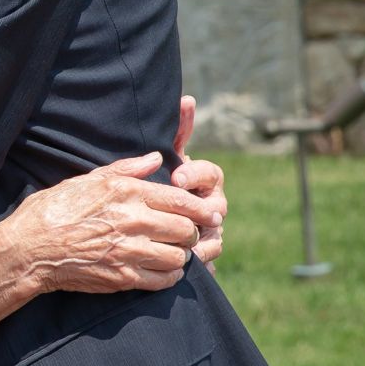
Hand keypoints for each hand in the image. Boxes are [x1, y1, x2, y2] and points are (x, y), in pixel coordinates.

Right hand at [12, 153, 223, 296]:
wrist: (29, 249)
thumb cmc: (53, 210)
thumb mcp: (88, 179)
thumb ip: (127, 168)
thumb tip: (157, 158)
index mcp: (126, 192)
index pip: (181, 200)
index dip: (201, 209)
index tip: (210, 213)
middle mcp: (133, 220)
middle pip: (186, 229)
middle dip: (192, 232)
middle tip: (190, 234)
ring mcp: (129, 251)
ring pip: (179, 256)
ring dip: (181, 255)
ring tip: (175, 252)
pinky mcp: (123, 278)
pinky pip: (163, 279)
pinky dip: (170, 276)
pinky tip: (164, 270)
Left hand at [168, 96, 226, 265]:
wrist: (146, 222)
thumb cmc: (159, 185)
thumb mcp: (166, 159)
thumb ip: (177, 132)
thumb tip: (187, 99)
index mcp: (204, 181)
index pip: (211, 173)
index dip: (196, 174)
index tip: (176, 175)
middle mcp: (212, 205)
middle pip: (218, 208)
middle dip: (202, 210)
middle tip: (186, 213)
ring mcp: (211, 231)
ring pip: (217, 237)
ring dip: (204, 241)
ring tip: (188, 245)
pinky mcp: (204, 255)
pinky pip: (209, 260)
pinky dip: (201, 263)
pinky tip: (190, 266)